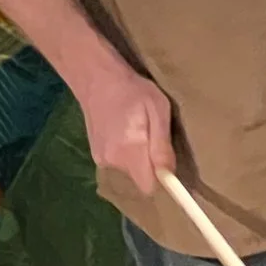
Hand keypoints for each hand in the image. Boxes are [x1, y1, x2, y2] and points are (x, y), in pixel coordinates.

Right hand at [73, 58, 175, 195]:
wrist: (96, 79)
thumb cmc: (132, 90)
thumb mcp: (157, 109)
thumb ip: (162, 145)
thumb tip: (170, 174)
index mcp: (129, 150)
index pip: (148, 187)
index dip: (161, 181)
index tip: (168, 166)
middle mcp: (112, 160)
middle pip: (140, 179)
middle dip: (150, 166)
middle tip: (152, 137)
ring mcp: (101, 159)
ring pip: (130, 171)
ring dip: (138, 158)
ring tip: (137, 131)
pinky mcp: (96, 156)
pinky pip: (119, 164)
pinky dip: (125, 153)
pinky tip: (123, 132)